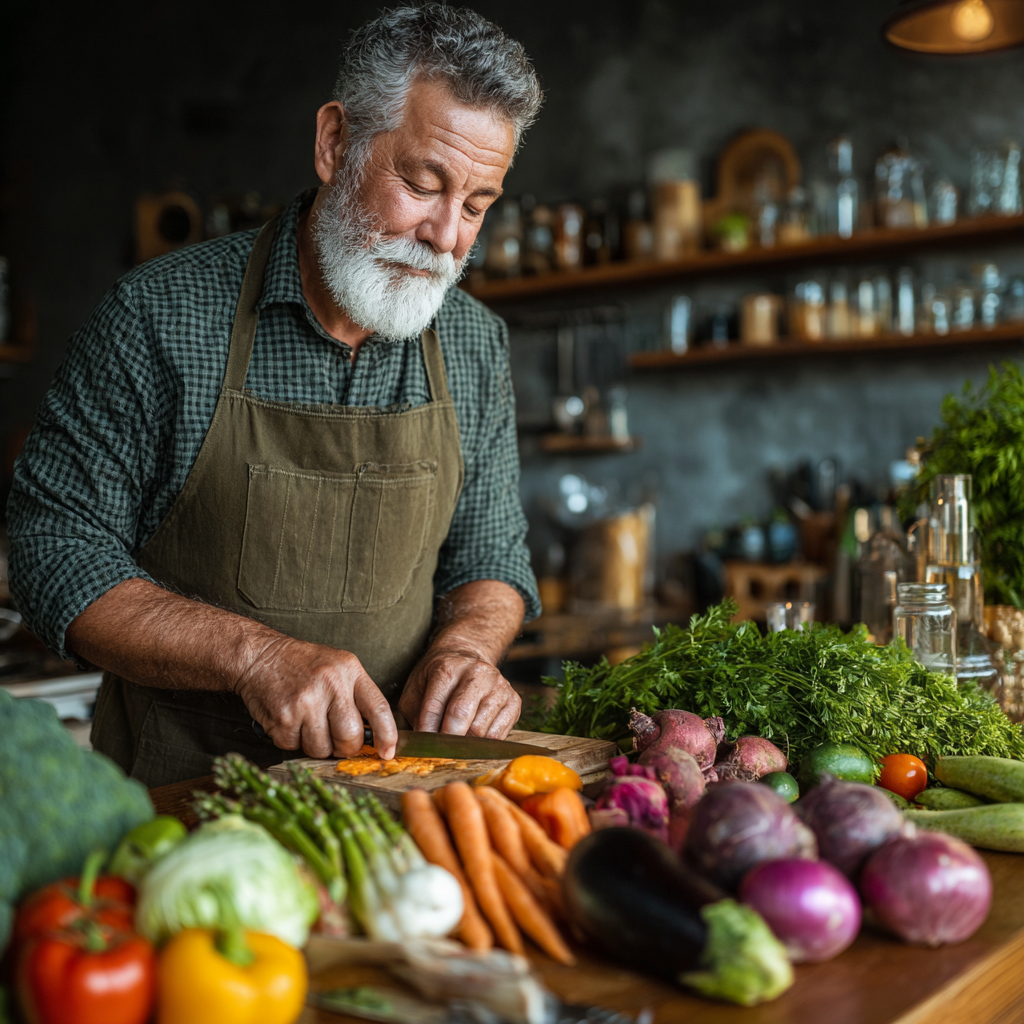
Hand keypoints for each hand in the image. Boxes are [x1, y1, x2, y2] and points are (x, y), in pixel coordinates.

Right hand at [235, 635, 397, 759]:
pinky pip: (294, 747)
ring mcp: (306, 701)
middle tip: (335, 740)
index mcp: (350, 670)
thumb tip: (374, 735)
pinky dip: (292, 741)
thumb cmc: (301, 664)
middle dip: (345, 747)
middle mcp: (331, 684)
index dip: (387, 735)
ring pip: (322, 748)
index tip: (387, 752)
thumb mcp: (338, 667)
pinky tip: (289, 721)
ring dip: (315, 745)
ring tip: (307, 724)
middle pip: (350, 736)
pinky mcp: (283, 717)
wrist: (260, 655)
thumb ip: (356, 696)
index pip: (379, 708)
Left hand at [399, 647, 521, 737]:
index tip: (422, 748)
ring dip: (465, 744)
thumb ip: (414, 713)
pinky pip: (498, 735)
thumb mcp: (417, 687)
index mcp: (448, 668)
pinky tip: (474, 739)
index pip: (435, 706)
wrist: (466, 657)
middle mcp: (477, 673)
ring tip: (456, 743)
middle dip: (447, 740)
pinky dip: (484, 745)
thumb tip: (418, 744)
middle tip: (439, 754)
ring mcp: (499, 686)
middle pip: (461, 716)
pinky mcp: (513, 701)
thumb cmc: (439, 677)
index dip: (427, 732)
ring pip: (481, 730)